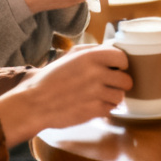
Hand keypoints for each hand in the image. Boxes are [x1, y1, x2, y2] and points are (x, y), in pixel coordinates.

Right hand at [0, 43, 131, 145]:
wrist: (34, 103)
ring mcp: (97, 93)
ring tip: (97, 96)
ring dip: (111, 97)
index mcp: (91, 57)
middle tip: (106, 85)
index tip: (115, 69)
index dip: (120, 65)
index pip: (123, 58)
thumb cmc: (50, 79)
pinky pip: (111, 109)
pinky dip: (104, 109)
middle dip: (118, 84)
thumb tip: (112, 50)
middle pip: (126, 80)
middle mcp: (96, 73)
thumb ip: (92, 51)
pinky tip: (91, 105)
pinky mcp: (94, 110)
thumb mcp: (69, 56)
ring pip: (120, 97)